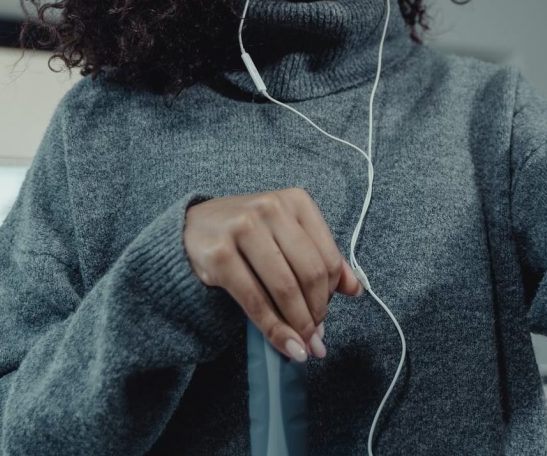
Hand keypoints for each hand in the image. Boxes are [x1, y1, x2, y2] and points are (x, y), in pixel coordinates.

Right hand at [183, 187, 362, 361]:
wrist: (191, 229)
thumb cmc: (246, 234)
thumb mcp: (286, 235)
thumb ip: (319, 257)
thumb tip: (355, 289)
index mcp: (295, 201)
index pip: (327, 258)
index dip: (331, 295)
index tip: (324, 316)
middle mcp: (271, 208)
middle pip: (310, 273)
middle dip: (316, 313)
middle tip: (314, 337)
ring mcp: (243, 227)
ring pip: (285, 288)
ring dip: (298, 325)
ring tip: (303, 346)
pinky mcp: (219, 253)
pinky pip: (255, 300)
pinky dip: (274, 329)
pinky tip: (285, 345)